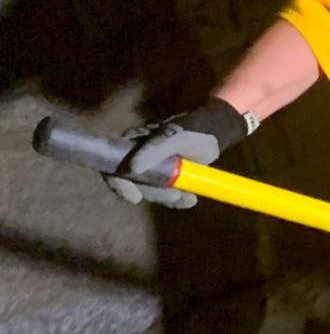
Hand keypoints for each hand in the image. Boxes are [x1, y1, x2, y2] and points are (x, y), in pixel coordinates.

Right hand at [103, 99, 251, 207]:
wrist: (213, 135)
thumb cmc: (193, 132)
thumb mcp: (176, 138)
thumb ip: (156, 148)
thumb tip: (133, 168)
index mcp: (132, 144)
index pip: (113, 166)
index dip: (118, 184)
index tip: (134, 198)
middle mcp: (136, 157)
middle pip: (134, 184)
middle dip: (154, 193)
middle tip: (176, 195)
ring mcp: (150, 170)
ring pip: (150, 191)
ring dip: (168, 198)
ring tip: (188, 198)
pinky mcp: (165, 179)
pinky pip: (163, 194)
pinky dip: (176, 201)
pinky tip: (189, 200)